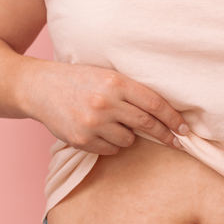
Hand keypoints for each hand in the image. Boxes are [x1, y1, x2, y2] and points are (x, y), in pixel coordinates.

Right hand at [23, 61, 188, 154]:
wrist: (38, 88)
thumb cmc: (78, 79)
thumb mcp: (106, 75)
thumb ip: (130, 91)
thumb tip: (164, 115)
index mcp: (116, 82)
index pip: (155, 104)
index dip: (173, 119)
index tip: (185, 129)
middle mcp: (106, 102)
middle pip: (147, 124)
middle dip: (165, 135)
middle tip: (177, 142)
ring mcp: (93, 123)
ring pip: (129, 140)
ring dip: (129, 135)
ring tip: (113, 123)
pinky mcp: (82, 139)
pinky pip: (111, 149)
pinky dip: (111, 143)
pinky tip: (98, 130)